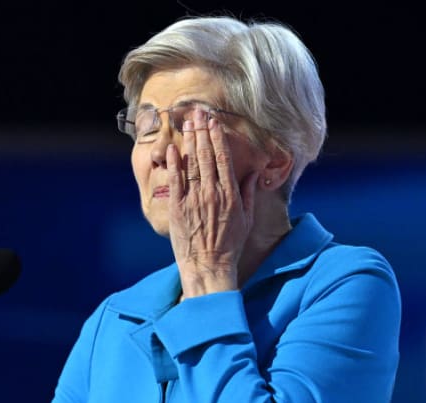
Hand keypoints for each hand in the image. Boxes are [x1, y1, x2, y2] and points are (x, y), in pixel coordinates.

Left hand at [166, 108, 257, 298]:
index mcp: (230, 194)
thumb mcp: (246, 218)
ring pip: (191, 163)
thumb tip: (252, 173)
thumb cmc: (229, 244)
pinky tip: (173, 148)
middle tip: (197, 113)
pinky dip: (174, 163)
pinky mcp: (178, 208)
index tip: (214, 122)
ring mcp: (194, 200)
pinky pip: (175, 181)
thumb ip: (248, 193)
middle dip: (202, 131)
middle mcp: (212, 193)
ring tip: (186, 123)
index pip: (223, 159)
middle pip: (206, 155)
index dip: (218, 137)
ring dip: (189, 140)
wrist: (209, 266)